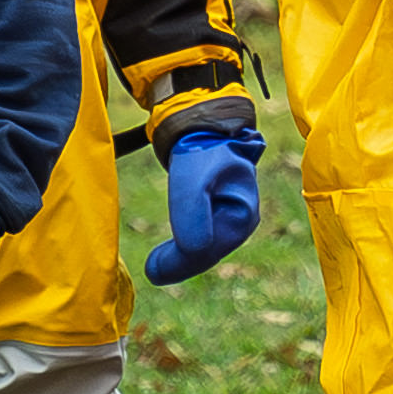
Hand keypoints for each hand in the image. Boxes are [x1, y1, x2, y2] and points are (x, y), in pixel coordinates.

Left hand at [142, 108, 269, 288]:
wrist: (203, 122)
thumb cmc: (201, 150)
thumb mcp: (193, 181)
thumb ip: (192, 215)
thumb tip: (192, 252)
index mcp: (242, 217)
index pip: (209, 252)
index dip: (180, 263)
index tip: (152, 270)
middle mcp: (240, 221)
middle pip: (208, 254)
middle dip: (179, 264)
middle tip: (150, 271)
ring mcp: (230, 215)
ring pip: (204, 248)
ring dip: (180, 258)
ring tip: (153, 265)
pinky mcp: (217, 208)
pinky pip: (201, 237)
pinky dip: (184, 246)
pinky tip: (167, 252)